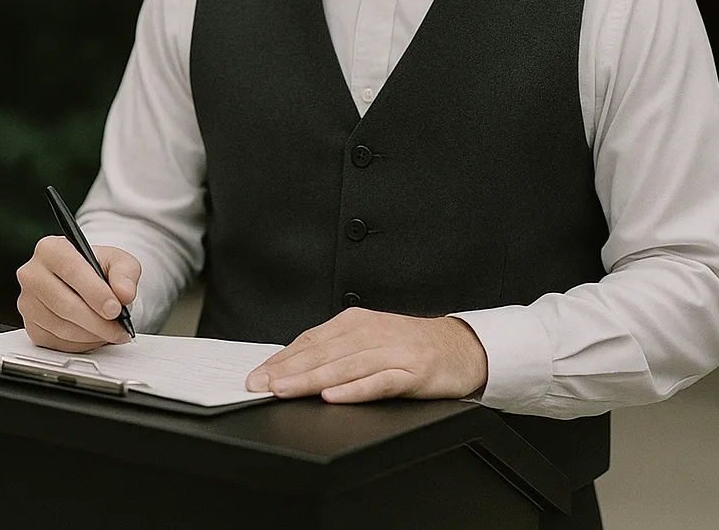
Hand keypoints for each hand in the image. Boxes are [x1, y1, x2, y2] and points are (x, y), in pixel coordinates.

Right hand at [15, 237, 139, 351]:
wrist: (86, 283)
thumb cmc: (97, 268)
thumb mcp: (118, 261)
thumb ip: (125, 272)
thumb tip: (124, 293)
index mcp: (51, 249)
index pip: (71, 270)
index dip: (94, 293)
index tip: (114, 308)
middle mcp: (33, 274)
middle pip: (65, 304)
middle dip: (97, 321)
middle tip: (118, 327)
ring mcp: (28, 302)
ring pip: (61, 327)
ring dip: (92, 335)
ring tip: (112, 332)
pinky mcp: (31, 326)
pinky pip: (57, 342)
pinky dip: (81, 344)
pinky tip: (95, 335)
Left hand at [244, 308, 487, 402]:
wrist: (462, 348)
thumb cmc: (410, 347)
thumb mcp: (370, 340)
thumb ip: (335, 351)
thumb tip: (290, 367)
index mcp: (356, 322)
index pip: (311, 340)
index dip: (281, 359)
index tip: (257, 376)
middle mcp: (372, 333)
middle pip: (323, 353)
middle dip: (288, 370)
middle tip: (260, 385)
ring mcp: (393, 352)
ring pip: (345, 366)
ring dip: (312, 379)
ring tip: (286, 391)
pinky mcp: (413, 373)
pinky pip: (379, 382)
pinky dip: (355, 390)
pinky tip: (334, 396)